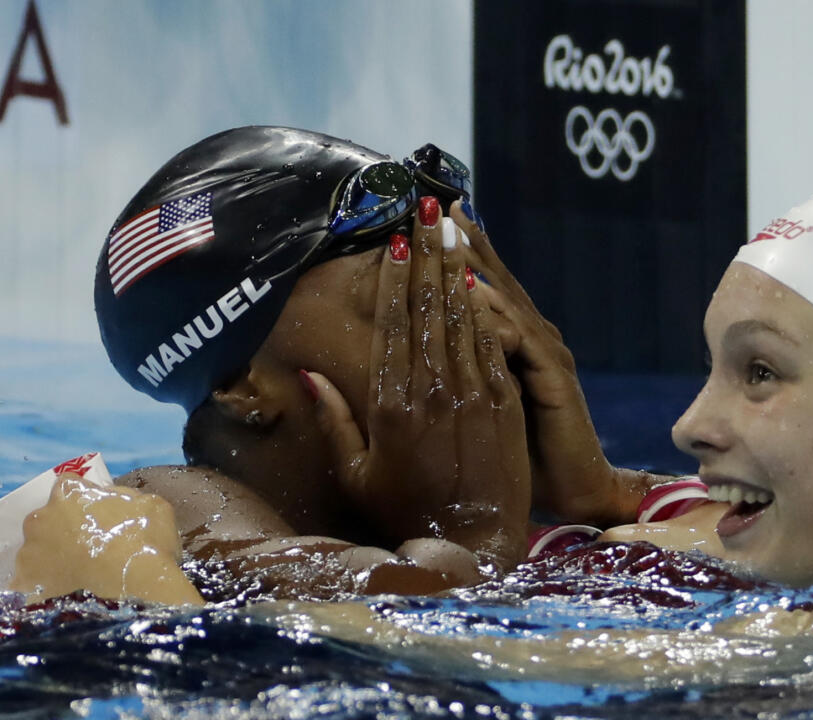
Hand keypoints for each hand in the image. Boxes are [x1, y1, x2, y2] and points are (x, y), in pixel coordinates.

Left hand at [10, 473, 202, 604]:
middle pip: (48, 518)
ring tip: (81, 575)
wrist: (134, 593)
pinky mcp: (25, 585)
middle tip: (90, 545)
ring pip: (39, 550)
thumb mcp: (152, 505)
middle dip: (64, 528)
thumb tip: (115, 501)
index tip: (98, 512)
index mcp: (68, 493)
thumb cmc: (145, 543)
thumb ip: (126, 497)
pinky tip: (69, 592)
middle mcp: (40, 519)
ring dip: (55, 558)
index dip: (83, 498)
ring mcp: (28, 553)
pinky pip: (34, 581)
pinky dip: (48, 585)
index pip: (69, 485)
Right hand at [305, 201, 530, 571]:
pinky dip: (486, 309)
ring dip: (456, 269)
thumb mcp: (355, 474)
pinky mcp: (504, 404)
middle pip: (428, 308)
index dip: (395, 279)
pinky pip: (492, 345)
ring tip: (453, 228)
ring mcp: (472, 395)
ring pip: (461, 318)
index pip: (392, 325)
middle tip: (427, 211)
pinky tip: (482, 279)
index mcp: (390, 406)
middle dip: (427, 254)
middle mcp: (431, 391)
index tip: (395, 241)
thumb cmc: (405, 511)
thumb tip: (307, 371)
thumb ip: (332, 420)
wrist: (473, 541)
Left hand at [450, 201, 664, 523]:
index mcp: (510, 344)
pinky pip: (520, 338)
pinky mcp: (554, 377)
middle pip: (490, 279)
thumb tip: (415, 347)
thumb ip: (456, 376)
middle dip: (462, 242)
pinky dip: (495, 315)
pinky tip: (471, 292)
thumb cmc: (521, 458)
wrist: (575, 490)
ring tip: (449, 232)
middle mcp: (529, 339)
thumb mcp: (480, 410)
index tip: (420, 222)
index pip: (475, 288)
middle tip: (434, 205)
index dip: (451, 254)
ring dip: (476, 265)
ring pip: (504, 299)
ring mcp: (545, 354)